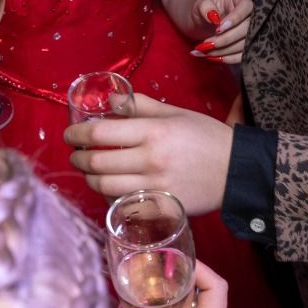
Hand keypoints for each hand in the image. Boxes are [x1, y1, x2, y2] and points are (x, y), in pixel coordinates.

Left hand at [65, 95, 232, 213]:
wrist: (237, 171)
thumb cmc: (207, 138)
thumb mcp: (176, 114)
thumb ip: (140, 106)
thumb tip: (111, 100)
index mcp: (154, 132)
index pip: (101, 133)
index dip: (78, 134)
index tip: (70, 134)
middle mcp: (151, 160)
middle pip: (98, 162)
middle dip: (78, 158)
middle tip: (75, 154)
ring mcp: (155, 187)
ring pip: (105, 186)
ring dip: (89, 178)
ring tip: (88, 171)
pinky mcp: (160, 207)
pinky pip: (123, 204)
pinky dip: (110, 196)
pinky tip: (109, 188)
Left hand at [191, 0, 253, 63]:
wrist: (203, 20)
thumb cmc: (203, 9)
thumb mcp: (200, 4)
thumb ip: (206, 8)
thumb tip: (214, 17)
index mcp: (240, 0)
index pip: (246, 7)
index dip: (234, 19)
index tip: (218, 29)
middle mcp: (250, 15)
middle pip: (248, 29)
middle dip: (226, 39)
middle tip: (205, 44)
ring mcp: (251, 32)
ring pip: (245, 45)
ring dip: (224, 51)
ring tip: (204, 52)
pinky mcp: (246, 46)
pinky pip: (243, 55)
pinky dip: (228, 59)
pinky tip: (212, 58)